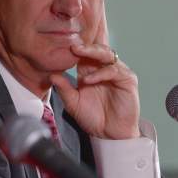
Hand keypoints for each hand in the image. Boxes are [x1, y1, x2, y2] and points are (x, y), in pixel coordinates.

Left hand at [50, 9, 140, 139]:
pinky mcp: (127, 81)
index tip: (61, 42)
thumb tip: (50, 75)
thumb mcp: (72, 102)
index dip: (74, 46)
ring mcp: (117, 73)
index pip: (83, 52)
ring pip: (107, 54)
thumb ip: (63, 88)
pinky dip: (100, 73)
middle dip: (84, 44)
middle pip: (96, 48)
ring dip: (92, 52)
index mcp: (89, 70)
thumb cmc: (92, 117)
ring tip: (77, 52)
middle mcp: (103, 68)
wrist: (109, 135)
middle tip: (71, 44)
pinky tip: (88, 79)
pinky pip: (114, 71)